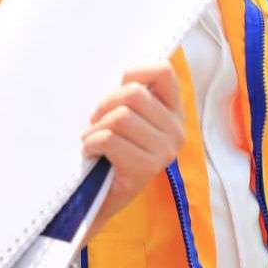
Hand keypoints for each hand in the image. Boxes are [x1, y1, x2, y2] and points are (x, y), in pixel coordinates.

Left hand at [82, 62, 184, 228]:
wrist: (96, 199)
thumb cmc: (108, 149)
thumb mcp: (126, 115)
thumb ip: (131, 93)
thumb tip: (123, 67)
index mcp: (174, 110)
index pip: (163, 70)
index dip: (135, 71)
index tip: (118, 87)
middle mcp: (176, 130)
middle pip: (134, 93)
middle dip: (105, 104)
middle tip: (96, 120)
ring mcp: (164, 151)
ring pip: (121, 116)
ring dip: (96, 128)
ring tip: (92, 139)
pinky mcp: (146, 169)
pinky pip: (109, 139)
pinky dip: (91, 143)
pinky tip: (91, 153)